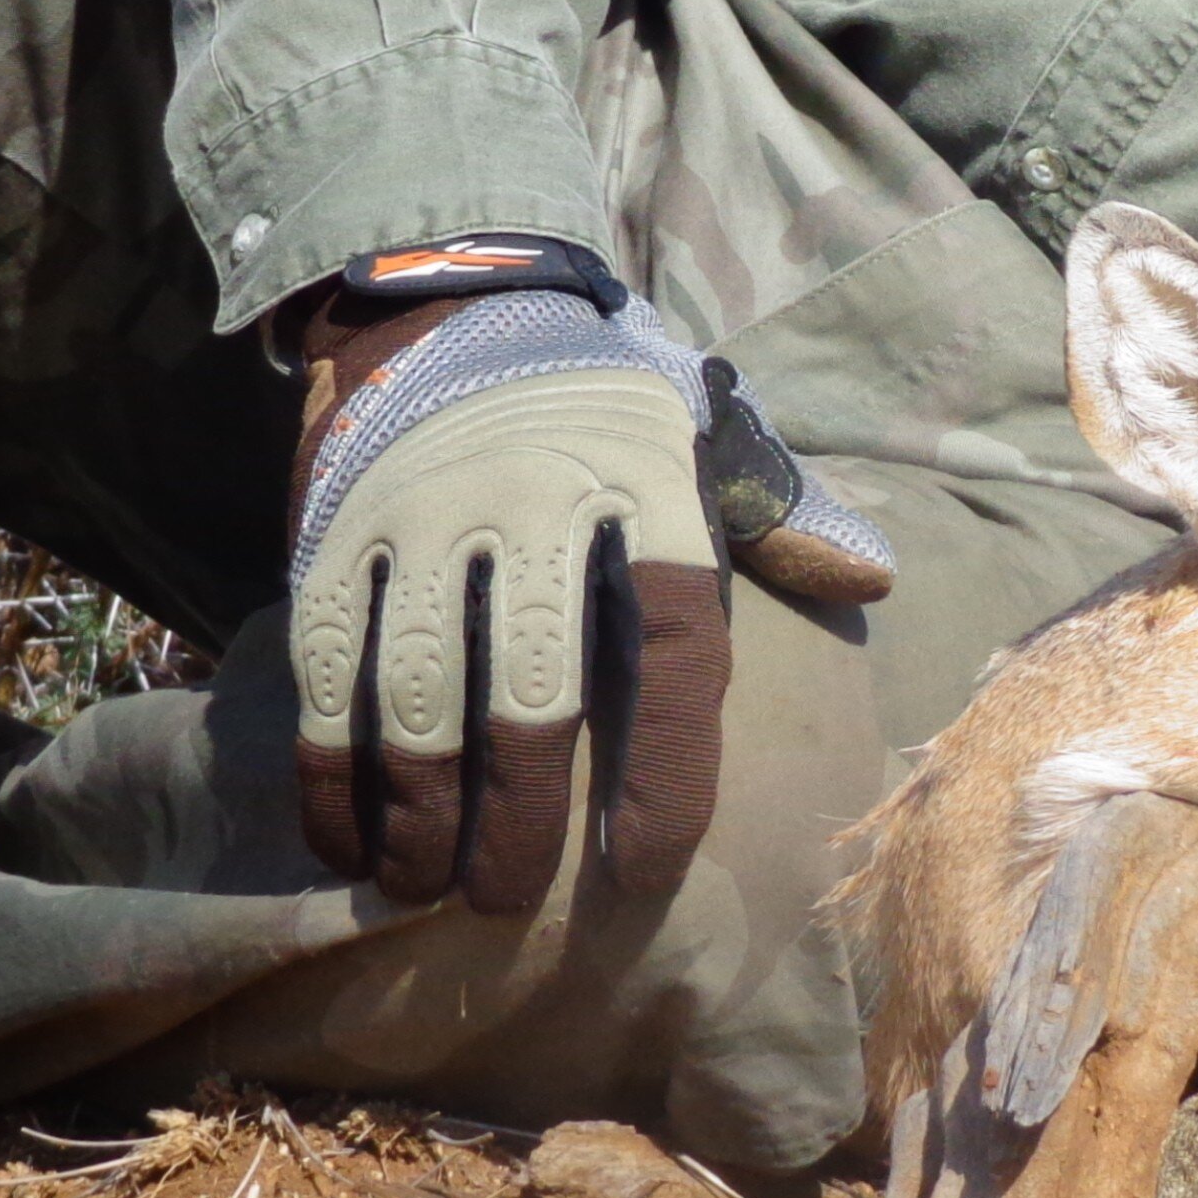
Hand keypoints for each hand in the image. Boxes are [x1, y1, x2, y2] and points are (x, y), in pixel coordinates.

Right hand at [288, 300, 730, 913]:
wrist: (453, 296)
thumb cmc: (603, 395)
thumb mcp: (704, 423)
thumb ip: (776, 509)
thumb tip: (870, 580)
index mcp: (647, 478)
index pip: (677, 642)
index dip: (667, 769)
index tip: (646, 865)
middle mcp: (535, 494)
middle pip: (534, 689)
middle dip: (520, 818)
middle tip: (513, 901)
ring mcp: (426, 511)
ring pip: (418, 691)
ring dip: (419, 810)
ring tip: (427, 891)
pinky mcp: (337, 525)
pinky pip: (327, 666)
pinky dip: (330, 766)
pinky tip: (346, 840)